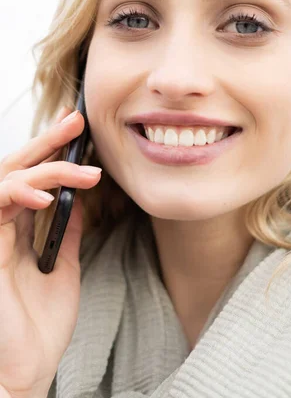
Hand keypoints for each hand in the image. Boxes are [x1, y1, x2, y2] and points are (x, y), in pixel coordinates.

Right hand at [0, 107, 101, 397]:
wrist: (28, 369)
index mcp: (17, 230)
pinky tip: (50, 198)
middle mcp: (1, 226)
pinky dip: (21, 195)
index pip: (31, 179)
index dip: (52, 151)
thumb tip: (80, 200)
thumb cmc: (40, 326)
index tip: (79, 129)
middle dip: (46, 141)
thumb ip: (65, 232)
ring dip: (47, 168)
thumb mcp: (63, 267)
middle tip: (77, 119)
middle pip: (17, 169)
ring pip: (8, 180)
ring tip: (85, 171)